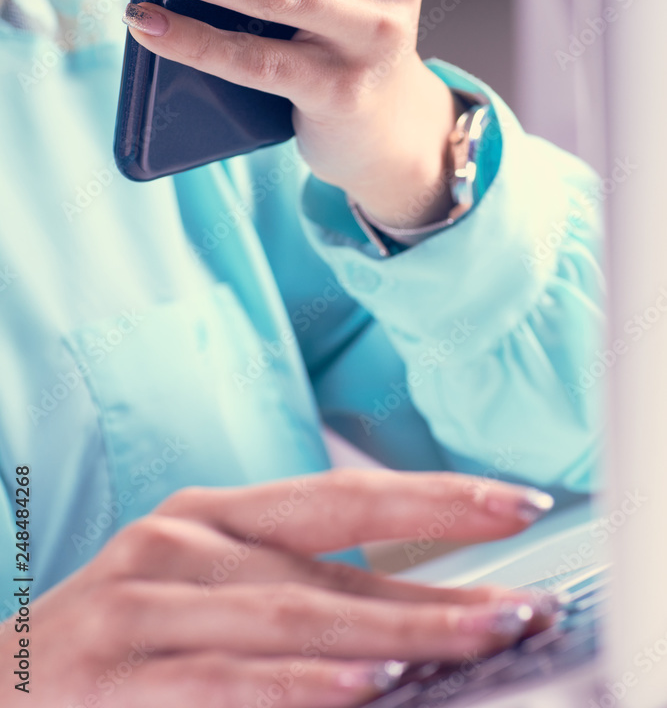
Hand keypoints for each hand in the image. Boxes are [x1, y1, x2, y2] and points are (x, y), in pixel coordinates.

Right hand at [0, 469, 558, 706]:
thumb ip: (292, 592)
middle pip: (332, 560)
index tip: (514, 504)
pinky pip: (226, 678)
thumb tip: (406, 621)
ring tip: (478, 639)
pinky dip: (302, 684)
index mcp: (214, 514)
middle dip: (439, 583)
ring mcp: (147, 602)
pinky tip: (367, 686)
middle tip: (525, 603)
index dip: (433, 499)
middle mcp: (184, 541)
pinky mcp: (118, 671)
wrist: (0, 686)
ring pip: (293, 615)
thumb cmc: (119, 637)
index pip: (343, 497)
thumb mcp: (206, 590)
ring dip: (396, 632)